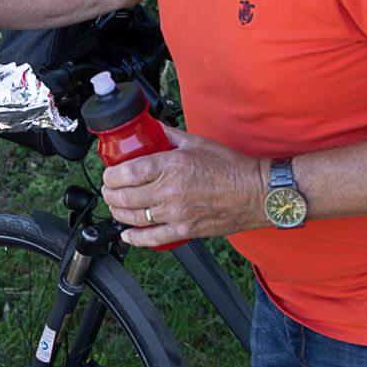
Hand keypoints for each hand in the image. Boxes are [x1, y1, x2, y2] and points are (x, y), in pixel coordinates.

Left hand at [100, 125, 266, 246]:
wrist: (256, 193)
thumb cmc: (230, 168)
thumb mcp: (196, 143)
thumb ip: (169, 135)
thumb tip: (152, 129)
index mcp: (170, 166)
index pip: (126, 173)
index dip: (110, 176)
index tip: (109, 175)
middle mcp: (169, 191)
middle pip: (125, 197)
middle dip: (110, 194)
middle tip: (109, 190)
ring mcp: (176, 214)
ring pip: (134, 218)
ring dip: (118, 213)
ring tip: (116, 207)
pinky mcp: (185, 230)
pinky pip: (153, 238)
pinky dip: (135, 238)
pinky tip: (127, 234)